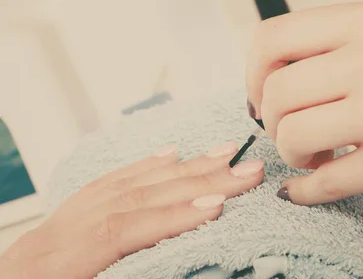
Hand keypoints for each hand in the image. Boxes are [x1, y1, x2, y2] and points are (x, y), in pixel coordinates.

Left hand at [0, 143, 263, 278]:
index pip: (120, 230)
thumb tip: (176, 262)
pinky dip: (146, 166)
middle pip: (135, 196)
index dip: (169, 217)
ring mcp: (63, 218)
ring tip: (223, 154)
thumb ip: (123, 275)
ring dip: (182, 167)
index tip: (216, 207)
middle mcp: (59, 233)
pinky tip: (172, 154)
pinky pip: (110, 180)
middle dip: (195, 180)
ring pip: (129, 182)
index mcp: (58, 264)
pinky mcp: (67, 213)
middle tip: (245, 170)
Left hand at [246, 1, 362, 204]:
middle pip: (276, 93)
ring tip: (313, 152)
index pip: (273, 37)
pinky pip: (325, 183)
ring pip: (292, 136)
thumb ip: (345, 29)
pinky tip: (307, 185)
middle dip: (270, 119)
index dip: (253, 70)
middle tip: (289, 126)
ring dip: (291, 152)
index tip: (261, 90)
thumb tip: (277, 51)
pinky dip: (303, 190)